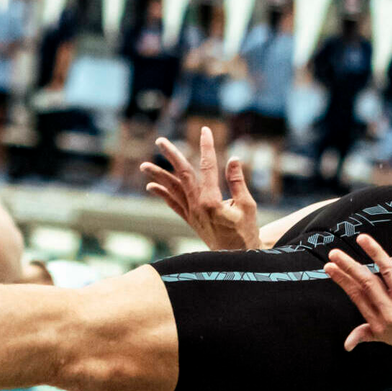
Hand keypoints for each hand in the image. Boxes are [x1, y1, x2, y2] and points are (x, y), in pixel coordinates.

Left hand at [140, 126, 259, 250]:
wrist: (236, 260)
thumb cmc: (246, 233)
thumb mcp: (247, 206)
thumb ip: (238, 182)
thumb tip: (233, 158)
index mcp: (212, 200)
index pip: (208, 166)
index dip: (206, 146)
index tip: (205, 130)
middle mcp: (197, 206)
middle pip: (182, 175)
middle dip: (171, 156)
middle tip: (160, 140)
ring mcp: (191, 214)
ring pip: (172, 189)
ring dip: (158, 176)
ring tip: (144, 165)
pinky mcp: (190, 221)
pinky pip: (173, 205)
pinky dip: (162, 194)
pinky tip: (151, 186)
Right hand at [325, 234, 391, 354]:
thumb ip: (369, 334)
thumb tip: (347, 345)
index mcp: (381, 325)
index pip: (357, 297)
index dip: (343, 280)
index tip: (330, 266)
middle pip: (366, 283)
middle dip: (348, 265)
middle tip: (334, 251)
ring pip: (386, 271)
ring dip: (373, 251)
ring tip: (362, 238)